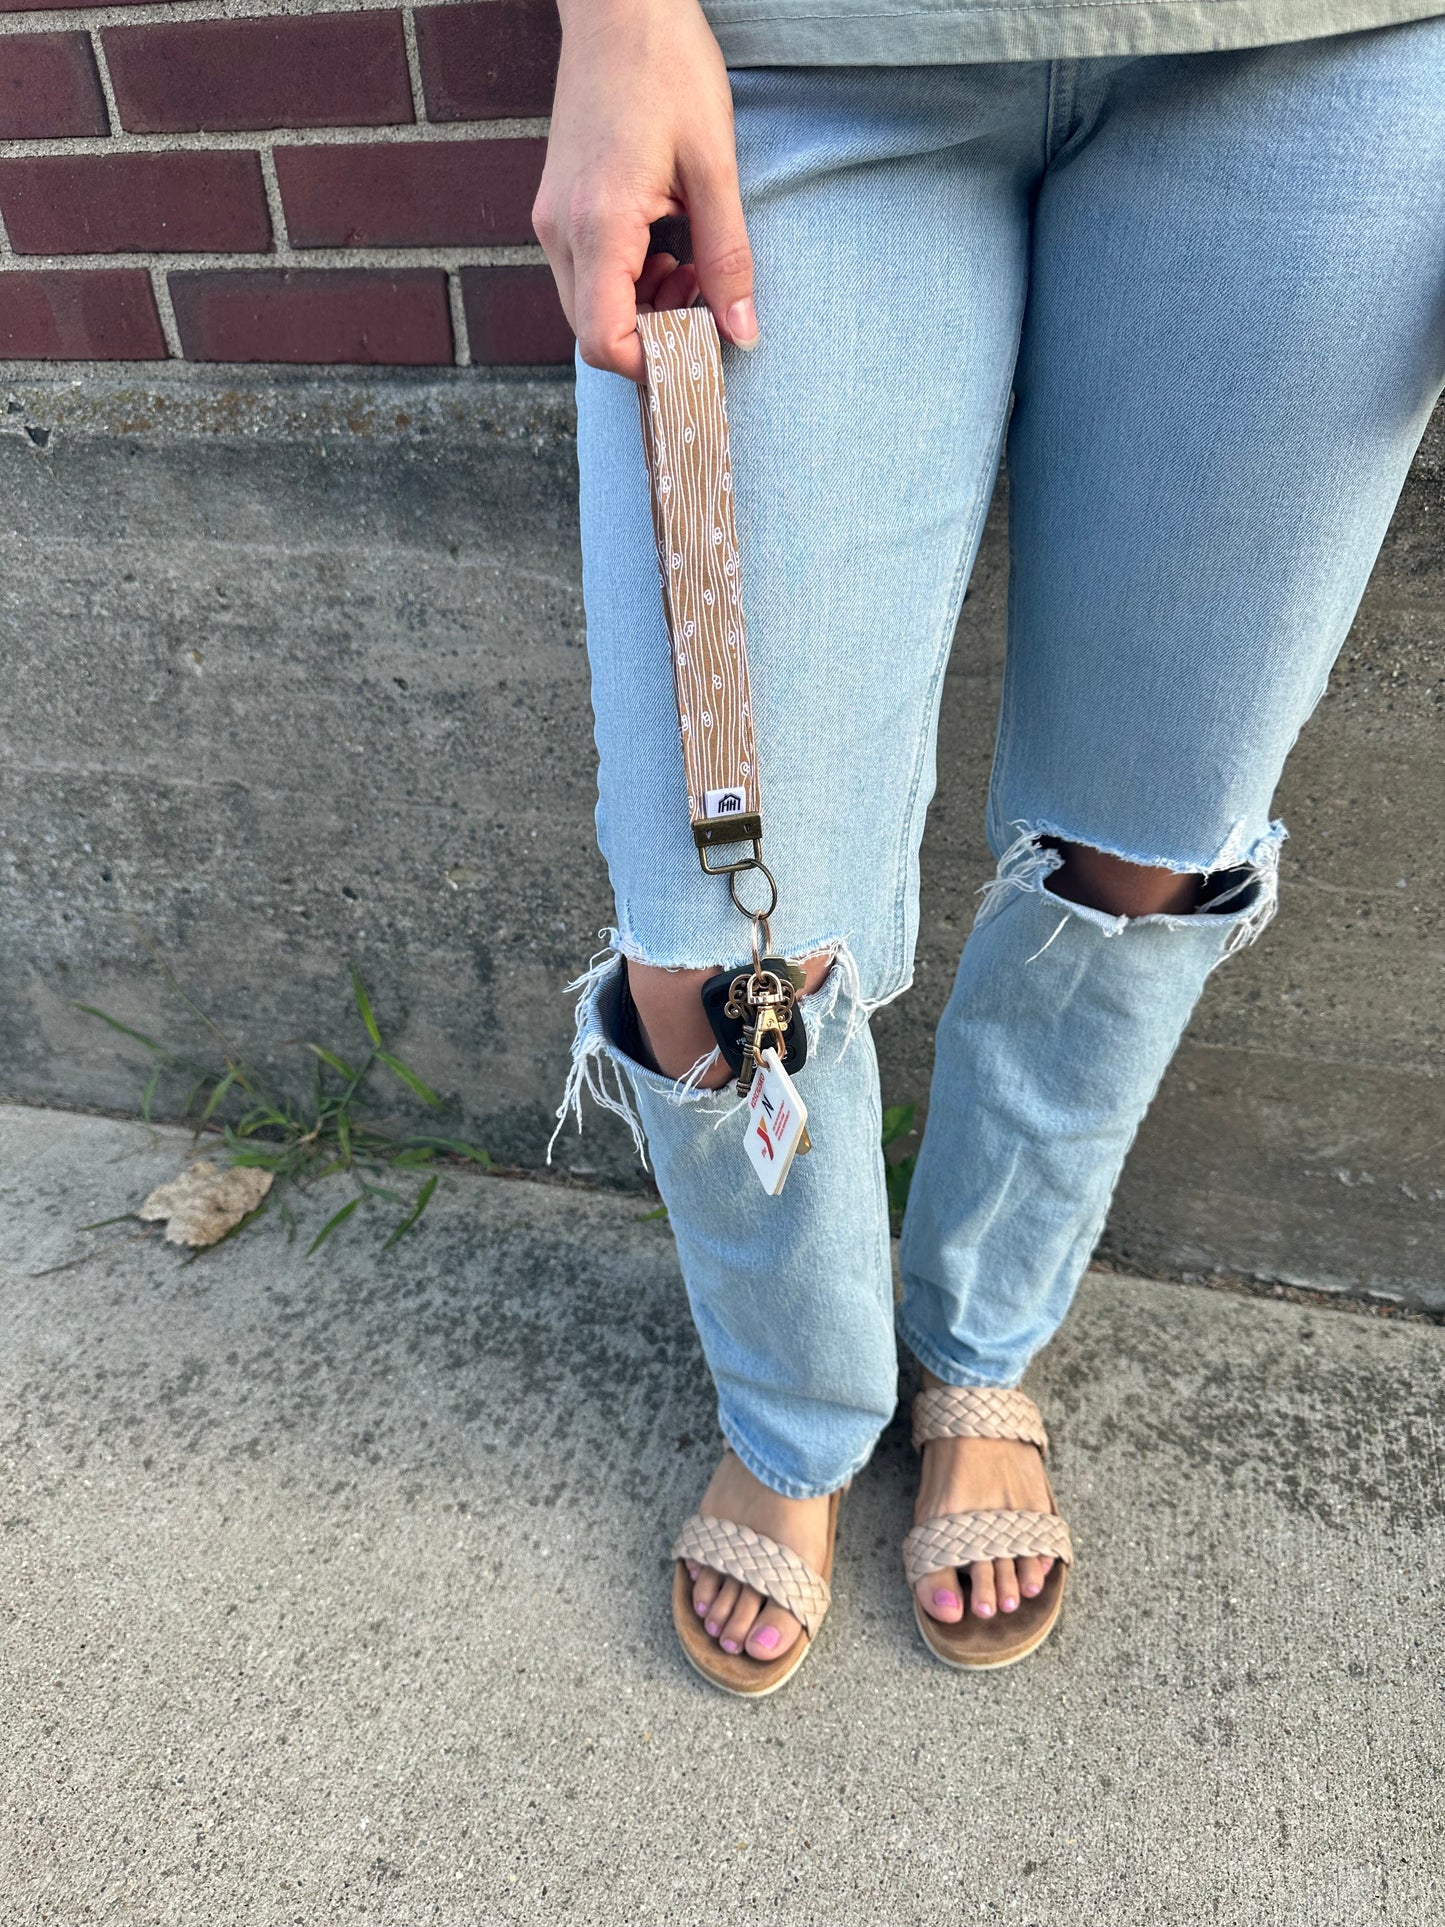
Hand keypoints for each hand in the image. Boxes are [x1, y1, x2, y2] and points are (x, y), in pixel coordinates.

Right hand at [533, 0, 758, 381]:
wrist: (620, 3)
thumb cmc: (667, 66)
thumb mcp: (715, 166)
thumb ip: (728, 257)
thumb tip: (742, 333)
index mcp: (598, 223)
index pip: (604, 341)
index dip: (652, 364)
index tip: (698, 347)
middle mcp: (560, 230)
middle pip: (594, 332)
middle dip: (653, 336)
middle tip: (705, 300)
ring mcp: (551, 219)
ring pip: (590, 307)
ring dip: (643, 308)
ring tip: (691, 267)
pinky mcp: (556, 208)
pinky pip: (587, 274)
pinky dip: (628, 281)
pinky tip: (667, 247)